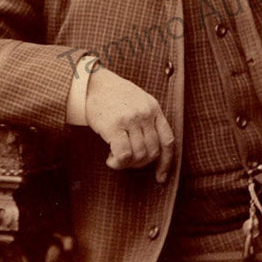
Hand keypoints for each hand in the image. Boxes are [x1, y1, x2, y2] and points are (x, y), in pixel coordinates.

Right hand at [84, 66, 174, 183]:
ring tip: (116, 158)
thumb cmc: (114, 96)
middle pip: (152, 152)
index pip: (168, 141)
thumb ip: (149, 120)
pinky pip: (124, 154)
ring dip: (127, 164)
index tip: (160, 177)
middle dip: (140, 163)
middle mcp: (145, 114)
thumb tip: (152, 152)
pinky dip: (118, 163)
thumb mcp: (139, 101)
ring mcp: (131, 120)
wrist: (93, 84)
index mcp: (154, 109)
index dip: (166, 163)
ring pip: (139, 155)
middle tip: (127, 161)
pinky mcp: (114, 126)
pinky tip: (111, 159)